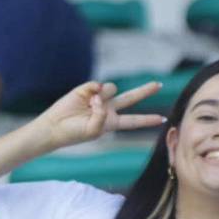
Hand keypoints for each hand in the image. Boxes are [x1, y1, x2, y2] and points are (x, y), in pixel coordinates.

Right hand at [35, 81, 165, 149]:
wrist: (55, 126)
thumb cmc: (74, 133)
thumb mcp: (94, 131)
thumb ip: (103, 116)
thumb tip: (101, 95)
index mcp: (112, 122)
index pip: (134, 120)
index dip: (148, 120)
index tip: (163, 119)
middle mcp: (108, 108)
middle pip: (131, 98)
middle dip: (145, 91)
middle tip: (159, 85)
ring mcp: (98, 98)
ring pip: (112, 89)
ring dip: (103, 97)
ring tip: (91, 105)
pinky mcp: (87, 89)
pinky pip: (98, 85)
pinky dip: (93, 91)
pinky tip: (86, 98)